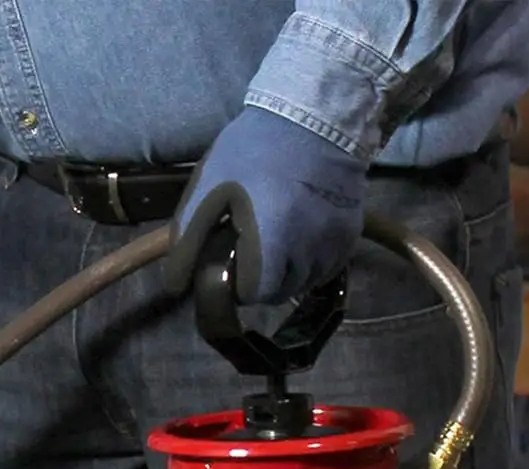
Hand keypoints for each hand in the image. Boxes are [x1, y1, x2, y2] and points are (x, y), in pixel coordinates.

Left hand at [164, 106, 365, 305]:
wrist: (315, 114)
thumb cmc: (253, 152)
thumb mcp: (207, 191)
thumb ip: (188, 242)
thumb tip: (176, 287)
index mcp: (272, 241)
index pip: (254, 294)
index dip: (239, 285)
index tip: (234, 264)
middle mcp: (309, 249)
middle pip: (279, 292)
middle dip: (262, 280)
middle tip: (253, 248)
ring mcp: (335, 241)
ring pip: (305, 282)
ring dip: (288, 272)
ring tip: (278, 241)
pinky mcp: (352, 232)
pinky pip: (328, 266)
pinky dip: (312, 261)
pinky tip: (300, 237)